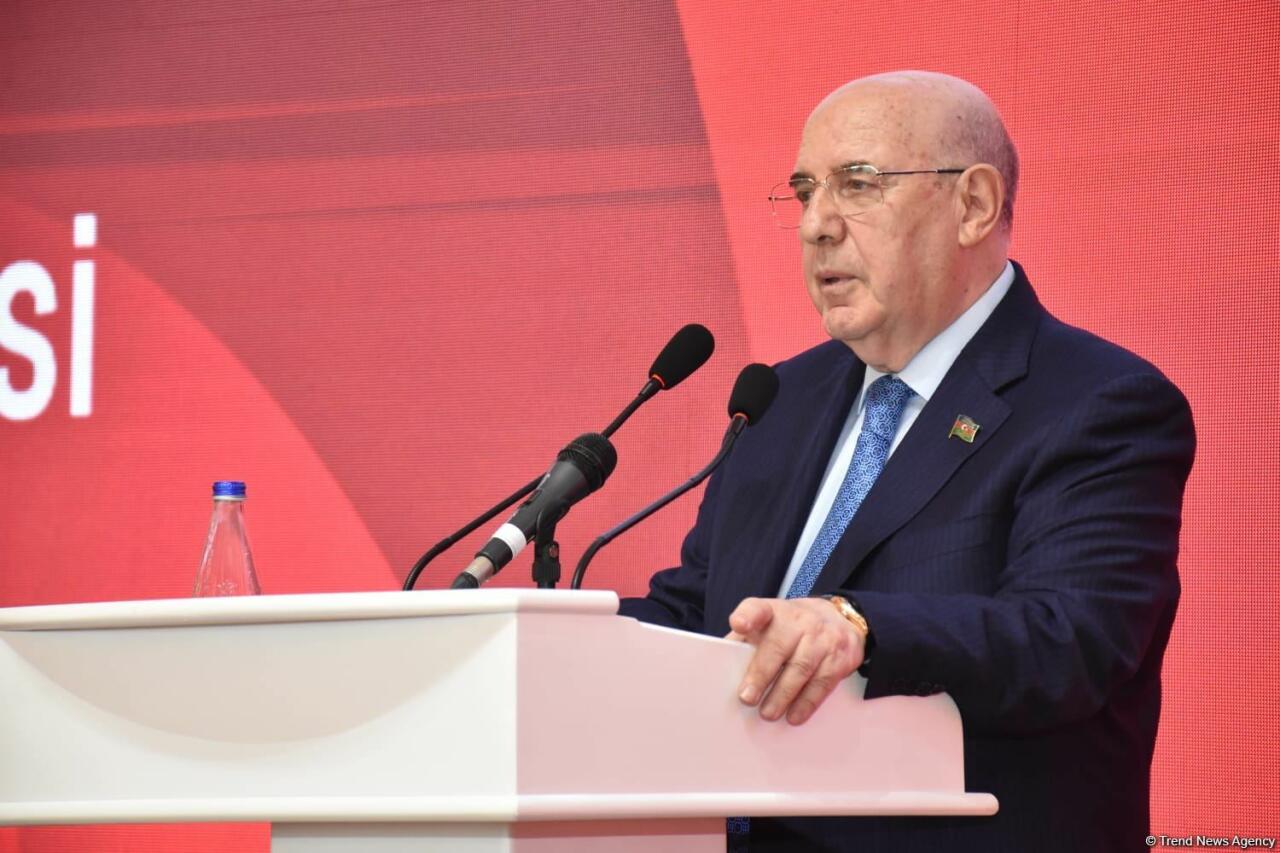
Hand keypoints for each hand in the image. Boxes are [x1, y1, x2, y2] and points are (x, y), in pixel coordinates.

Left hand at [725, 597, 865, 724]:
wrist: (840, 618)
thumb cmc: (792, 627)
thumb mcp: (769, 623)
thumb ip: (747, 639)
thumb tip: (721, 667)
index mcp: (775, 611)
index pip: (759, 608)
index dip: (748, 616)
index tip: (739, 624)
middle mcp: (800, 620)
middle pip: (779, 647)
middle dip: (761, 675)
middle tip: (747, 698)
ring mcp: (823, 638)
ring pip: (801, 668)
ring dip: (783, 695)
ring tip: (768, 713)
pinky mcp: (840, 657)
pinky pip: (822, 683)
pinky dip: (807, 702)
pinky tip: (794, 715)